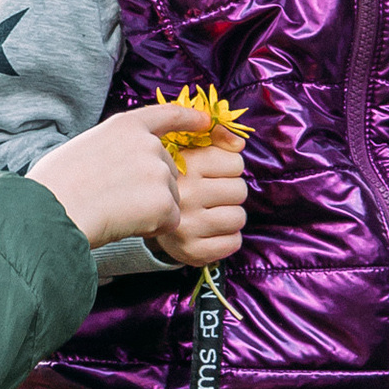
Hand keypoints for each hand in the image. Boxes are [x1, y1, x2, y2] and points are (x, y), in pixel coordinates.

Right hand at [30, 110, 186, 253]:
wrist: (53, 211)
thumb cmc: (56, 185)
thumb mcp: (87, 147)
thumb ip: (117, 149)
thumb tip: (131, 166)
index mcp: (126, 125)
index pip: (167, 115)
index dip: (189, 118)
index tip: (206, 121)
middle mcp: (148, 144)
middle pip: (167, 170)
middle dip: (150, 189)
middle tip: (113, 199)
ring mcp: (159, 172)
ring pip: (169, 198)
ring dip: (149, 210)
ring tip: (114, 211)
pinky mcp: (165, 202)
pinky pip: (169, 221)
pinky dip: (151, 228)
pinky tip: (124, 223)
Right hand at [153, 140, 245, 270]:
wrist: (148, 217)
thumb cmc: (179, 180)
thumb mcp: (191, 150)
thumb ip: (216, 138)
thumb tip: (239, 143)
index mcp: (184, 165)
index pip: (236, 163)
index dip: (228, 167)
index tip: (211, 173)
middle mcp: (184, 195)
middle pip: (240, 191)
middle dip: (231, 192)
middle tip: (212, 195)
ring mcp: (187, 226)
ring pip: (238, 218)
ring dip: (231, 215)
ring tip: (212, 212)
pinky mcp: (192, 251)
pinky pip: (233, 243)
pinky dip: (229, 238)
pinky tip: (212, 231)